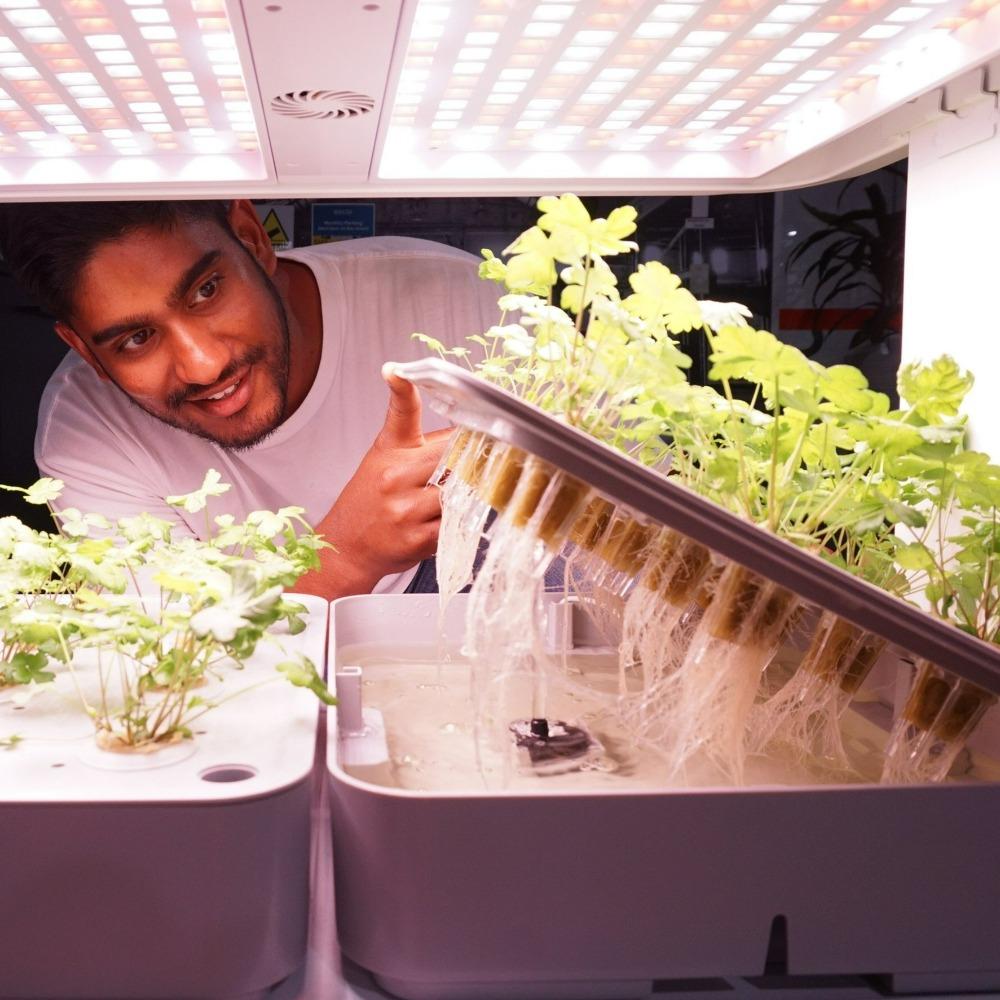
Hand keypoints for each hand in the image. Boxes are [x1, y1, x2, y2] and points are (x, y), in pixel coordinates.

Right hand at [299, 364, 449, 598]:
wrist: (346, 547)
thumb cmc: (367, 501)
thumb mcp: (382, 460)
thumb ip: (420, 445)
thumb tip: (463, 432)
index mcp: (390, 452)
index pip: (401, 412)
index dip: (402, 388)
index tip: (397, 372)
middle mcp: (396, 477)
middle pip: (452, 456)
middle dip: (469, 460)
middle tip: (480, 461)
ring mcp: (406, 510)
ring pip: (459, 492)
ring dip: (467, 495)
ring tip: (457, 498)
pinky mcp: (418, 539)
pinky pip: (456, 525)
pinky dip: (460, 522)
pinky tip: (446, 520)